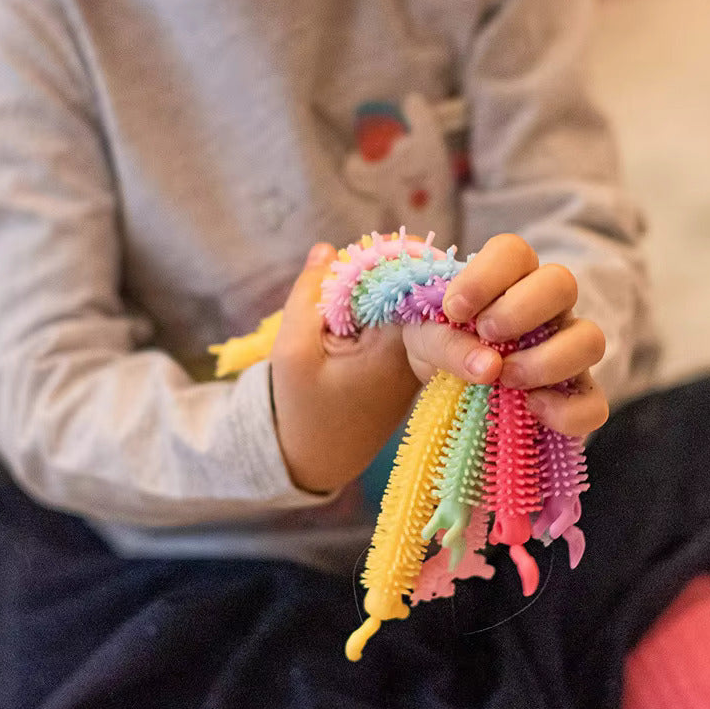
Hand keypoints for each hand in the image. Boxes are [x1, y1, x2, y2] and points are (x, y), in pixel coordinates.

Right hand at [271, 243, 420, 493]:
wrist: (315, 460)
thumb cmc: (301, 408)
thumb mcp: (291, 350)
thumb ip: (309, 295)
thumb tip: (327, 248)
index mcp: (397, 348)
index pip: (411, 282)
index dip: (385, 257)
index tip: (354, 252)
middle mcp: (417, 354)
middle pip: (415, 289)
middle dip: (383, 268)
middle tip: (345, 264)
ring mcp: (415, 361)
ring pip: (406, 304)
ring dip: (378, 288)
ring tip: (342, 283)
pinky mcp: (405, 367)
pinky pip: (400, 323)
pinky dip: (377, 309)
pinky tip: (349, 307)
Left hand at [402, 234, 608, 436]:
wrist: (440, 385)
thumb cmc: (439, 342)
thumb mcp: (423, 337)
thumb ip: (445, 342)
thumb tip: (488, 367)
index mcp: (509, 278)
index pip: (513, 252)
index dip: (484, 276)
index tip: (453, 310)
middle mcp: (547, 307)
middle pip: (563, 283)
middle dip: (521, 310)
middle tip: (485, 335)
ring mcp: (567, 350)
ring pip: (590, 340)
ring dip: (547, 361)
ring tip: (504, 378)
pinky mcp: (574, 396)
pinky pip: (593, 404)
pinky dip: (567, 411)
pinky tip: (531, 409)